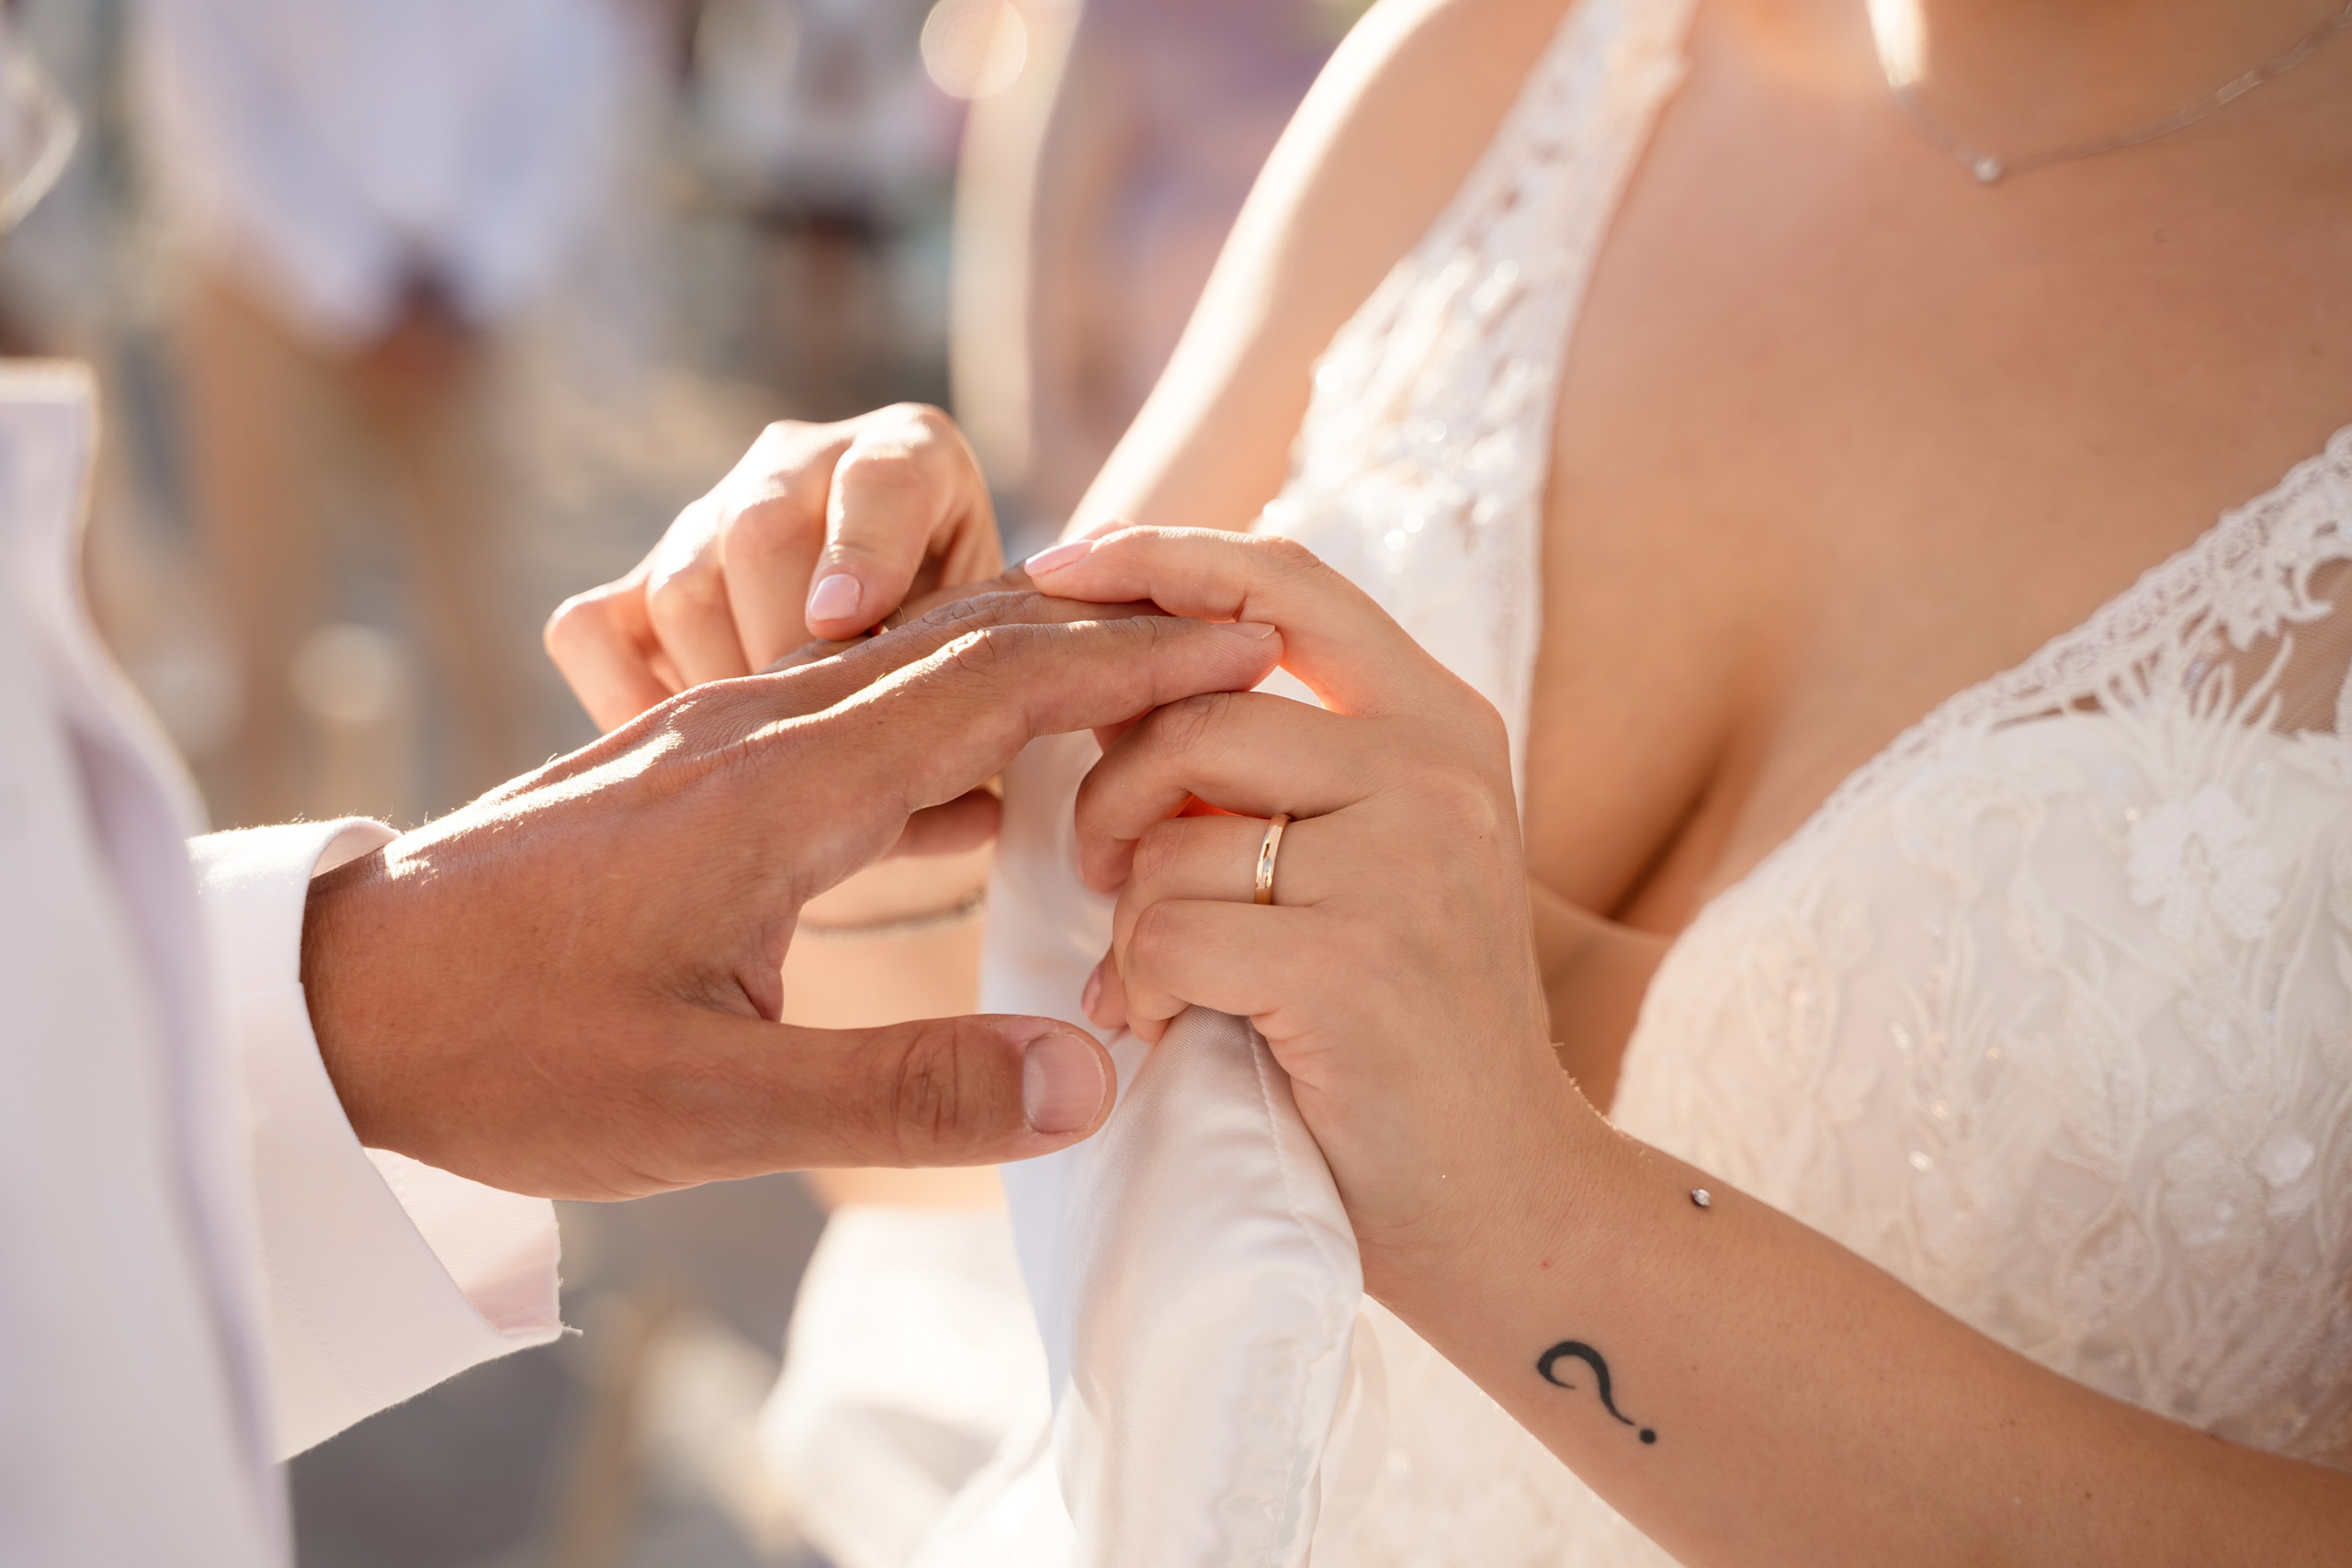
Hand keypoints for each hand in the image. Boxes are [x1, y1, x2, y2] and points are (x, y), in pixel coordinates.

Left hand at [302, 590, 1282, 1199]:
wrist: (334, 998)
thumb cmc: (510, 1053)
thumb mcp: (708, 1105)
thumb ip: (905, 1089)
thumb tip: (1090, 1078)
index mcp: (783, 788)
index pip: (999, 682)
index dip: (1135, 659)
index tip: (1249, 643)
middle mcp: (759, 729)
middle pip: (968, 637)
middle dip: (1111, 629)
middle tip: (1231, 635)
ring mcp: (717, 737)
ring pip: (909, 657)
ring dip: (1032, 654)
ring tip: (1136, 679)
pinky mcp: (687, 767)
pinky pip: (852, 702)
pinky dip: (949, 705)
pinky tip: (977, 769)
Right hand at [546, 405, 1001, 729]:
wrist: (889, 687)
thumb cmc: (963, 682)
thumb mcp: (996, 679)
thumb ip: (989, 712)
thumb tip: (982, 818)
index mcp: (916, 459)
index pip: (885, 476)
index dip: (866, 545)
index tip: (848, 623)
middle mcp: (800, 466)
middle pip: (762, 530)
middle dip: (788, 649)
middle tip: (823, 743)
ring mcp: (704, 519)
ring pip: (683, 588)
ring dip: (725, 691)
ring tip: (776, 768)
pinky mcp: (630, 585)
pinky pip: (592, 630)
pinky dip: (629, 702)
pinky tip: (694, 759)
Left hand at [1025, 527, 1578, 1286]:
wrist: (1501, 1202)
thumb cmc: (1393, 1029)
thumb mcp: (1363, 859)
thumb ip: (1277, 763)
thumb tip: (1118, 674)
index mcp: (1438, 722)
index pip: (1286, 581)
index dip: (1164, 559)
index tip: (1060, 567)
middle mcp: (1440, 767)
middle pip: (1201, 701)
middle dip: (1109, 788)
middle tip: (1098, 871)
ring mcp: (1412, 860)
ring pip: (1177, 824)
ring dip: (1128, 911)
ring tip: (1152, 975)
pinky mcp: (1361, 961)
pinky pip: (1172, 928)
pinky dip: (1137, 985)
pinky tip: (1165, 1027)